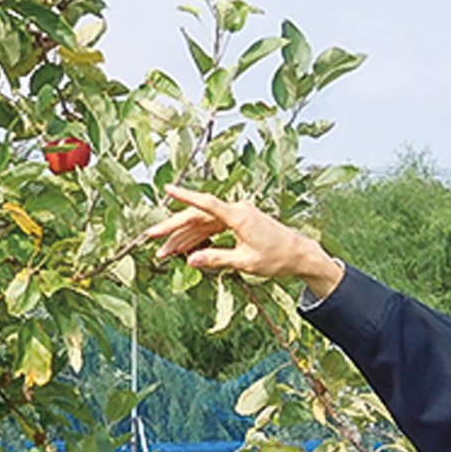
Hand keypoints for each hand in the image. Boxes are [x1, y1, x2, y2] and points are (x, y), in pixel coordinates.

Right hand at [141, 185, 342, 298]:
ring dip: (183, 237)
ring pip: (202, 224)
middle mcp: (236, 211)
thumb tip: (191, 260)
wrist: (298, 254)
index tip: (168, 189)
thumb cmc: (277, 257)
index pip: (206, 203)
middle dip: (173, 228)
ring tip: (164, 251)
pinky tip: (184, 248)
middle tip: (151, 236)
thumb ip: (217, 259)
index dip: (185, 196)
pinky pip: (212, 228)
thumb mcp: (245, 262)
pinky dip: (198, 238)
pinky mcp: (238, 223)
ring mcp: (237, 216)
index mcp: (239, 216)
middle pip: (198, 216)